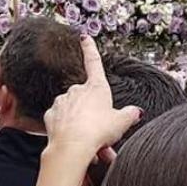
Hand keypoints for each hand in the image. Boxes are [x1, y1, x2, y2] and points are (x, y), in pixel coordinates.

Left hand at [43, 36, 141, 162]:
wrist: (73, 147)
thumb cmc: (98, 131)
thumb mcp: (122, 123)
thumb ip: (130, 115)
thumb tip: (136, 112)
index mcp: (96, 87)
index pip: (94, 62)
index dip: (90, 48)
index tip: (84, 37)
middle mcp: (76, 91)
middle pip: (88, 101)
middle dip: (95, 118)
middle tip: (104, 137)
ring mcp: (62, 102)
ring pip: (76, 115)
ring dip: (85, 130)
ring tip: (94, 148)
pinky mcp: (51, 116)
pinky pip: (63, 124)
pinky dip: (70, 134)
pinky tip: (78, 146)